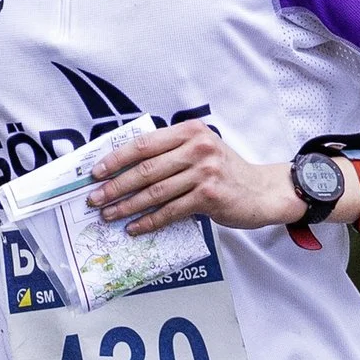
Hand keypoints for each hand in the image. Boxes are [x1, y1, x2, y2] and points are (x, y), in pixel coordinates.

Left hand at [90, 125, 347, 236]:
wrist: (264, 191)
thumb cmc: (227, 172)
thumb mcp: (201, 151)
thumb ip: (171, 153)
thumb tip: (126, 169)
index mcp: (190, 131)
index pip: (144, 144)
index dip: (116, 159)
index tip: (95, 172)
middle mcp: (197, 148)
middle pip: (145, 169)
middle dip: (115, 186)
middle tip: (95, 199)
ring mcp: (204, 171)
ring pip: (155, 192)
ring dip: (127, 206)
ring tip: (109, 216)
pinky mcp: (209, 196)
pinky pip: (170, 211)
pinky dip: (149, 221)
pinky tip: (134, 228)